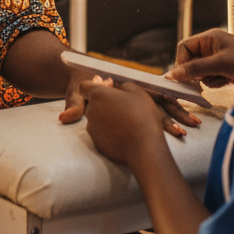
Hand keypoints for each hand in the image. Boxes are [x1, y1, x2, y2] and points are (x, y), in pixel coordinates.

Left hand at [65, 78, 194, 166]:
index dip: (97, 83)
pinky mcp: (101, 144)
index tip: (104, 82)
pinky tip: (127, 133)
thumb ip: (120, 86)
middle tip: (115, 98)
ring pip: (101, 119)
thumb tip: (103, 83)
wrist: (146, 150)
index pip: (87, 84)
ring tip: (125, 117)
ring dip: (111, 117)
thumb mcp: (136, 93)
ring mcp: (94, 129)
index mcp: (100, 94)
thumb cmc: (142, 116)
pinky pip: (106, 134)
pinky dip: (115, 132)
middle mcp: (93, 110)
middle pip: (95, 102)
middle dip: (106, 100)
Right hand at [167, 28, 233, 88]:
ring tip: (220, 79)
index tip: (182, 77)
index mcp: (210, 38)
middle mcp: (213, 47)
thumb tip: (173, 74)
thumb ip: (196, 68)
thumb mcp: (220, 63)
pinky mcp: (227, 71)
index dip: (181, 61)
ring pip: (201, 71)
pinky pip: (211, 78)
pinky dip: (215, 82)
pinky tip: (226, 81)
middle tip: (197, 83)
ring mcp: (220, 60)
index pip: (185, 47)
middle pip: (192, 60)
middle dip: (194, 72)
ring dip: (206, 78)